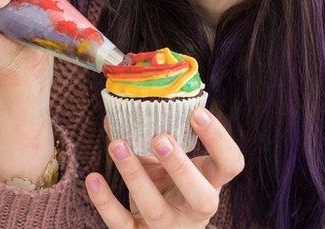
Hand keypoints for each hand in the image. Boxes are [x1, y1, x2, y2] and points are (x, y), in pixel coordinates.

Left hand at [85, 107, 244, 227]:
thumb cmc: (170, 187)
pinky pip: (123, 225)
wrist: (164, 228)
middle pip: (201, 197)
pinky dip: (105, 202)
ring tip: (117, 144)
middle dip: (180, 168)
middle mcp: (195, 209)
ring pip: (155, 208)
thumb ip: (152, 138)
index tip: (196, 113)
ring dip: (135, 175)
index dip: (218, 140)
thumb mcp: (169, 164)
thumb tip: (119, 108)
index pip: (231, 164)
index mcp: (211, 183)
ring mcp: (169, 227)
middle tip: (160, 138)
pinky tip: (93, 178)